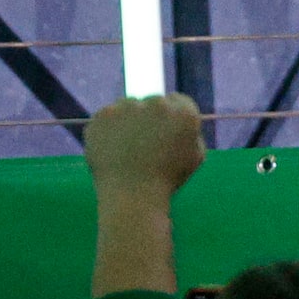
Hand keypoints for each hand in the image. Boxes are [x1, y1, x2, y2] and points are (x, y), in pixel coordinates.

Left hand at [85, 93, 204, 207]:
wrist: (132, 197)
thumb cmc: (167, 181)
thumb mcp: (195, 157)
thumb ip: (191, 133)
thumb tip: (179, 122)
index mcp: (184, 113)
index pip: (177, 101)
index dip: (170, 118)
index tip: (163, 134)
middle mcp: (157, 103)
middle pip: (152, 102)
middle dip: (149, 118)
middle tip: (142, 143)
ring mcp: (128, 107)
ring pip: (127, 106)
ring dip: (127, 120)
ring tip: (124, 148)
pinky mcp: (104, 115)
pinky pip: (107, 116)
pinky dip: (107, 129)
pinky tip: (110, 148)